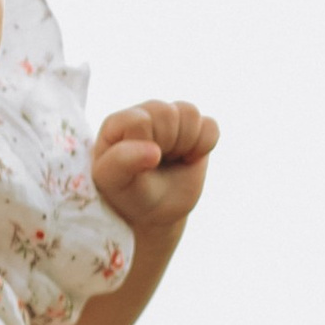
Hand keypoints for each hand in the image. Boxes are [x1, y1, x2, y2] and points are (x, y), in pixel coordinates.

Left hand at [91, 101, 218, 236]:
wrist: (154, 212)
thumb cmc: (128, 194)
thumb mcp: (114, 182)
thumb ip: (122, 161)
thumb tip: (154, 151)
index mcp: (118, 123)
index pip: (141, 120)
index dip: (146, 147)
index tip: (139, 165)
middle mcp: (144, 113)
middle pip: (168, 113)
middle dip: (166, 145)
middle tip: (155, 165)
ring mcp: (171, 118)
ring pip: (190, 113)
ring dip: (185, 144)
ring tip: (171, 159)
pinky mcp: (195, 127)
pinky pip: (210, 125)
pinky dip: (204, 146)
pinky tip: (188, 157)